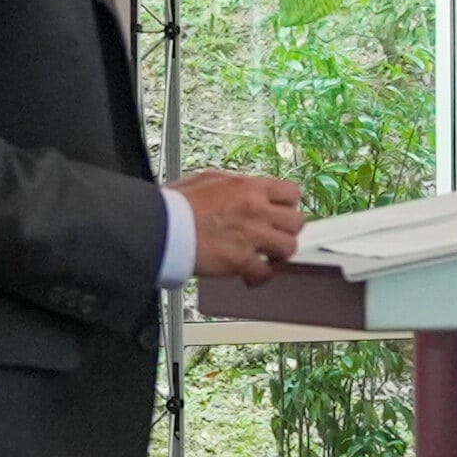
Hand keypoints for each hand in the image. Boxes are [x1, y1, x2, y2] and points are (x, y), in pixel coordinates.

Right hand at [175, 169, 303, 280]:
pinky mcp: (241, 260)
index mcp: (248, 187)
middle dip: (286, 230)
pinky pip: (266, 272)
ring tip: (266, 256)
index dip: (288, 205)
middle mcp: (256, 209)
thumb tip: (243, 188)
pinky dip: (259, 276)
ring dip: (278, 254)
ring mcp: (251, 235)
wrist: (160, 227)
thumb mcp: (207, 180)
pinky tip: (250, 274)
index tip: (282, 212)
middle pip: (296, 221)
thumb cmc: (175, 205)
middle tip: (274, 236)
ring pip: (289, 247)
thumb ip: (233, 185)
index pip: (291, 192)